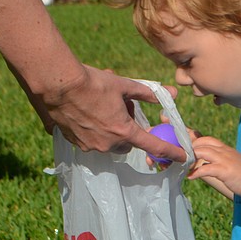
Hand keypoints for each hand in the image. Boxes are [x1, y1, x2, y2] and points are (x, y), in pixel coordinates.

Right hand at [26, 64, 187, 162]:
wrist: (58, 85)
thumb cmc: (93, 83)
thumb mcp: (124, 85)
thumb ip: (148, 93)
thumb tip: (171, 93)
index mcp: (124, 131)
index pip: (153, 145)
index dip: (170, 151)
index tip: (182, 157)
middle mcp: (108, 144)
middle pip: (127, 143)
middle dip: (127, 131)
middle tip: (121, 110)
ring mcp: (91, 146)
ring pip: (109, 142)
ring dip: (111, 130)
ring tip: (101, 108)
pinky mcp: (76, 143)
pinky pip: (93, 141)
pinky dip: (95, 130)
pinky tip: (87, 112)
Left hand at [188, 135, 240, 195]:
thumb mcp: (231, 160)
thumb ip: (220, 158)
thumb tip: (205, 161)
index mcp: (225, 148)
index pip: (207, 139)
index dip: (195, 142)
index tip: (186, 150)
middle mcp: (224, 151)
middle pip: (202, 144)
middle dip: (189, 150)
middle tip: (181, 159)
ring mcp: (224, 160)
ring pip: (203, 153)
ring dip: (191, 159)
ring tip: (183, 166)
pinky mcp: (225, 171)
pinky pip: (207, 169)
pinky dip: (197, 173)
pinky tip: (191, 177)